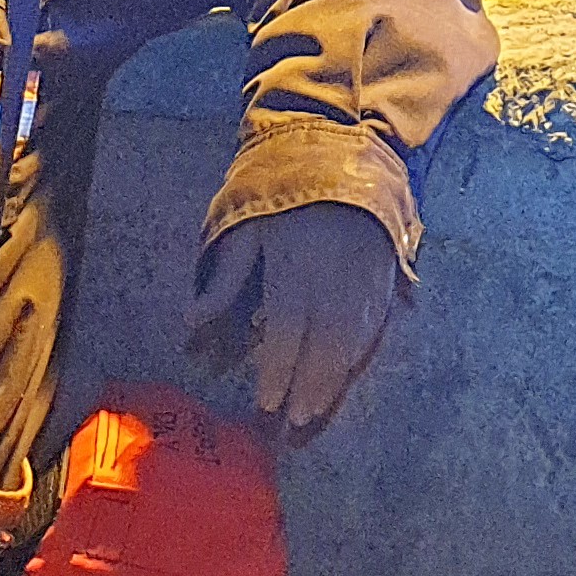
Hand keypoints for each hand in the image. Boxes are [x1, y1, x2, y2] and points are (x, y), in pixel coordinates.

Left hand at [186, 203, 401, 433]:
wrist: (345, 153)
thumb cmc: (285, 194)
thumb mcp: (246, 225)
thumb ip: (225, 274)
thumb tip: (191, 317)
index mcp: (295, 265)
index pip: (287, 329)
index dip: (278, 370)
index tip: (267, 402)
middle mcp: (334, 278)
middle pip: (323, 345)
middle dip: (308, 387)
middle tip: (294, 422)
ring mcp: (364, 280)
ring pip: (352, 342)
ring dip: (334, 380)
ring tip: (316, 410)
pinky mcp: (385, 277)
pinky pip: (375, 326)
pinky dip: (360, 356)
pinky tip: (346, 375)